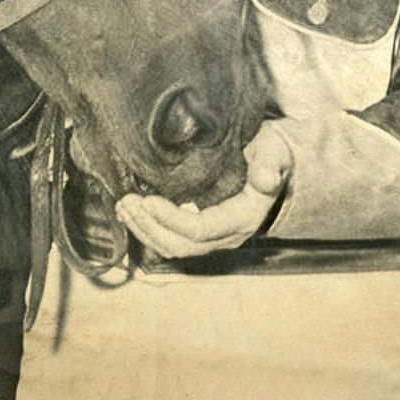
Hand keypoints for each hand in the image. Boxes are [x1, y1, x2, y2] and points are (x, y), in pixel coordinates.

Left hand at [115, 122, 292, 258]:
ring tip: (123, 206)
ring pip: (172, 247)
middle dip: (149, 226)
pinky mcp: (202, 233)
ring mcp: (214, 238)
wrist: (276, 163)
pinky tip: (132, 213)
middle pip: (181, 245)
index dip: (171, 219)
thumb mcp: (275, 152)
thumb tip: (266, 178)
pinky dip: (149, 229)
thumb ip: (270, 163)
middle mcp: (228, 236)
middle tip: (127, 201)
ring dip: (144, 230)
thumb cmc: (272, 153)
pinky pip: (171, 241)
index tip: (147, 199)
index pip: (201, 229)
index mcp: (243, 218)